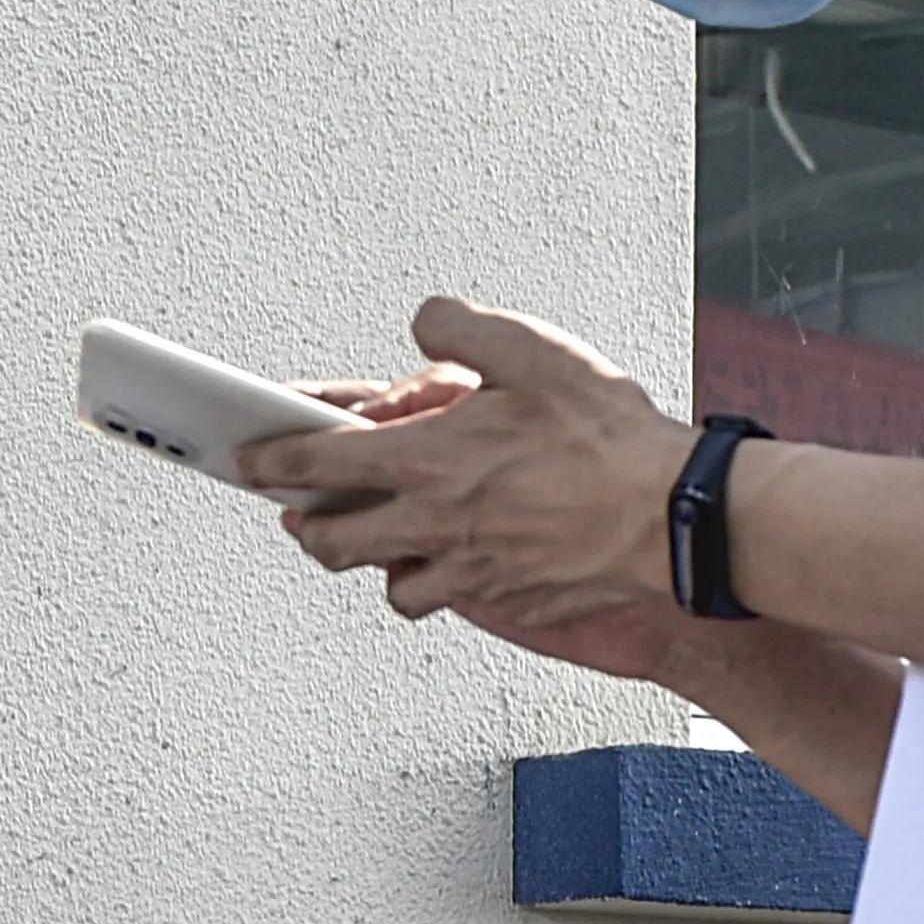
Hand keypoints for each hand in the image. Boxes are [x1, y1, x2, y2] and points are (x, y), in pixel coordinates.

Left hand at [238, 299, 695, 657]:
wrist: (673, 520)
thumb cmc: (610, 440)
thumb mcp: (533, 351)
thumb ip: (462, 329)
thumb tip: (425, 322)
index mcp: (431, 458)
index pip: (321, 463)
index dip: (273, 463)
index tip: (250, 462)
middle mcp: (437, 522)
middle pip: (335, 543)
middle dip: (307, 527)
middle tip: (299, 515)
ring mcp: (470, 571)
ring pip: (390, 584)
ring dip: (374, 562)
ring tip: (375, 541)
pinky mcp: (508, 601)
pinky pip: (452, 601)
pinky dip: (438, 584)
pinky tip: (451, 563)